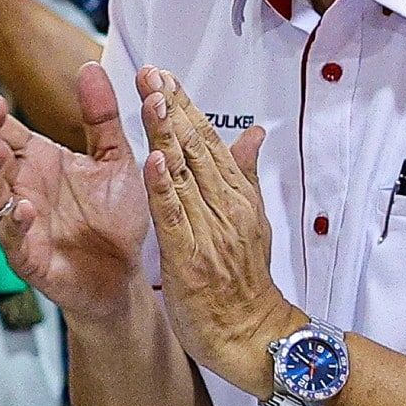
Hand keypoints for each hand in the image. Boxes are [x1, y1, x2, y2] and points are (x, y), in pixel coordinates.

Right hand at [0, 58, 150, 313]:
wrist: (125, 273)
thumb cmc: (115, 217)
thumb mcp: (115, 159)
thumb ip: (101, 116)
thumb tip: (88, 67)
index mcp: (35, 160)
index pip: (0, 126)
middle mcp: (19, 188)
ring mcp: (17, 223)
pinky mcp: (28, 258)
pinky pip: (13, 240)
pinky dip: (15, 224)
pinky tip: (23, 207)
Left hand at [133, 69, 295, 385]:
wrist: (253, 334)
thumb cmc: (243, 283)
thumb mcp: (251, 221)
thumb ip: (245, 175)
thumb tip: (254, 134)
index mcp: (235, 195)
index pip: (208, 139)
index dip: (185, 105)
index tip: (164, 75)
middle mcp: (224, 205)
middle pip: (196, 146)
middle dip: (172, 106)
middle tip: (151, 71)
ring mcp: (208, 228)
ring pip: (185, 172)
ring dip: (167, 133)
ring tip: (153, 97)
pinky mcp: (190, 255)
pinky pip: (175, 215)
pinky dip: (164, 187)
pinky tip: (154, 159)